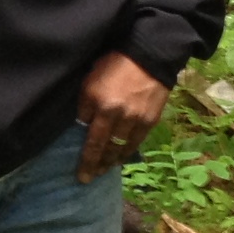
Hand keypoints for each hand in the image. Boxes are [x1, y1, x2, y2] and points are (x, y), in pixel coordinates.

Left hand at [75, 52, 167, 180]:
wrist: (148, 55)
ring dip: (113, 161)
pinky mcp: (152, 119)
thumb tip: (83, 125)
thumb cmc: (113, 64)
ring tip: (106, 169)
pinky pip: (138, 141)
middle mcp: (122, 118)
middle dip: (99, 165)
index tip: (81, 176)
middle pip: (109, 149)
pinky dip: (128, 151)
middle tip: (91, 178)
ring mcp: (138, 120)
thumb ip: (85, 105)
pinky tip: (122, 156)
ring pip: (124, 148)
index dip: (88, 161)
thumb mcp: (90, 80)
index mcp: (103, 107)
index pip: (93, 142)